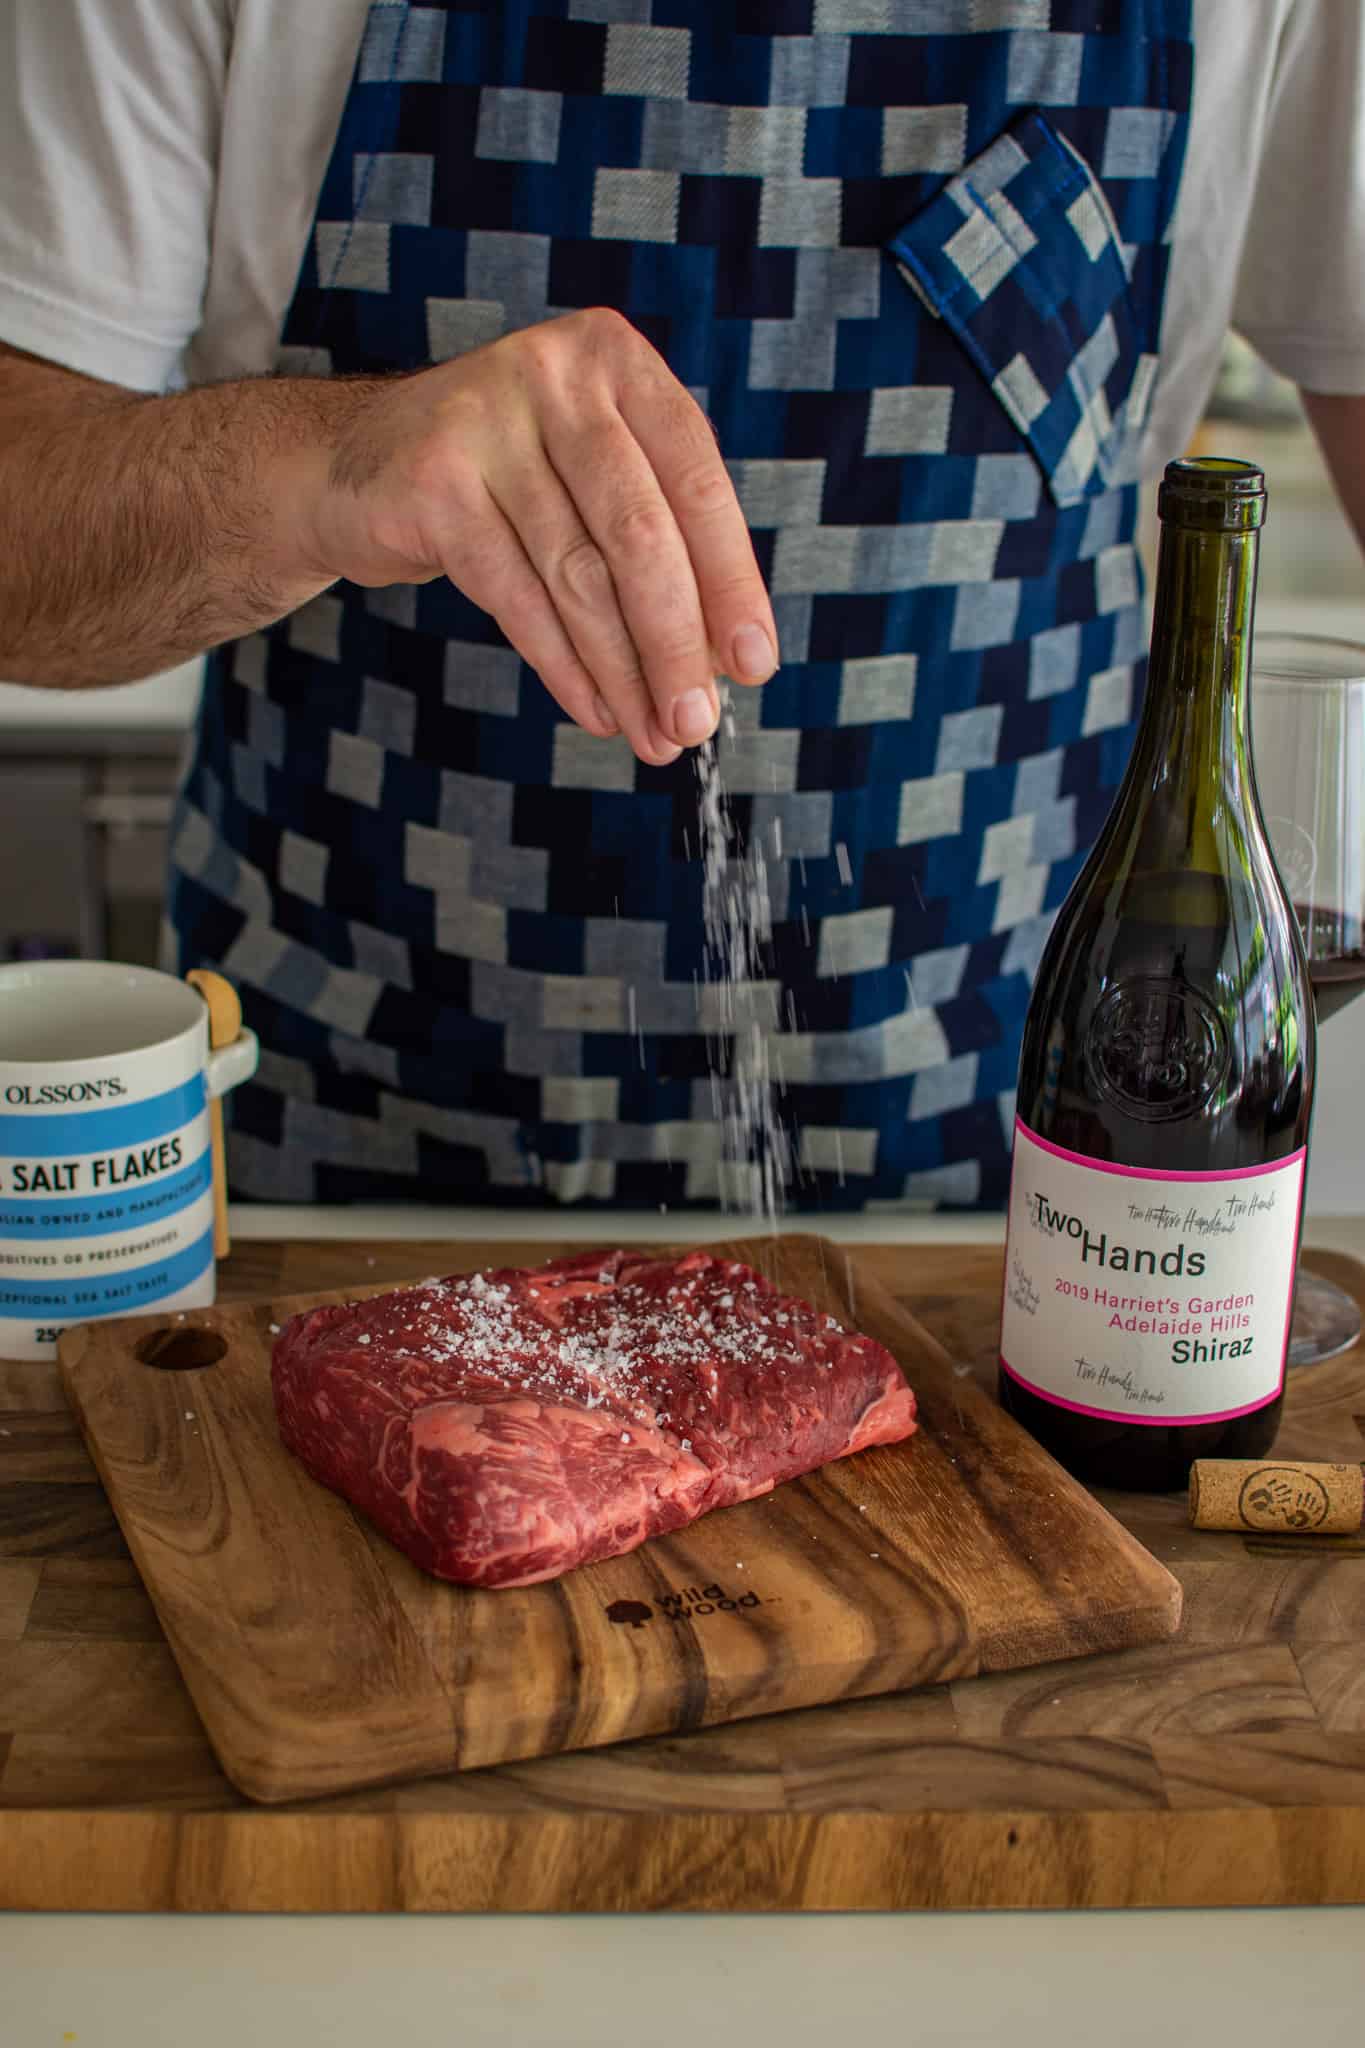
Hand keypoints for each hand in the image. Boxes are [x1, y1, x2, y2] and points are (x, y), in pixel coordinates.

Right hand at [301, 309, 778, 763]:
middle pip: (640, 534)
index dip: (732, 583)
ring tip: (652, 733)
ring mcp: (488, 423)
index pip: (697, 482)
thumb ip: (659, 535)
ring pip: (578, 576)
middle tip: (697, 722)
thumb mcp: (590, 473)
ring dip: (623, 673)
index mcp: (615, 358)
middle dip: (677, 643)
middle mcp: (554, 374)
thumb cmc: (506, 476)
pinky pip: (516, 598)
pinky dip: (564, 668)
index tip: (754, 664)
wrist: (357, 463)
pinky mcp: (434, 483)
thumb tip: (723, 658)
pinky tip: (595, 709)